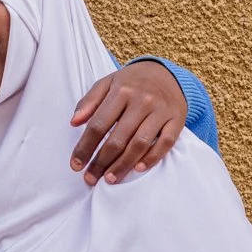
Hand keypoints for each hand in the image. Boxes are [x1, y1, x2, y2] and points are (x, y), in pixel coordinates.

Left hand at [69, 61, 188, 184]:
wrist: (166, 72)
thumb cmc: (131, 82)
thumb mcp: (107, 83)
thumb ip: (89, 102)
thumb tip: (74, 122)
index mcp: (121, 91)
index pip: (98, 125)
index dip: (85, 147)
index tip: (76, 165)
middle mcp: (142, 101)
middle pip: (118, 138)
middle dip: (101, 162)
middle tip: (90, 178)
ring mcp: (161, 111)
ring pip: (140, 144)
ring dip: (123, 165)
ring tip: (110, 179)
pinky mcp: (177, 119)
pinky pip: (165, 143)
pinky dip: (152, 158)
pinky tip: (137, 169)